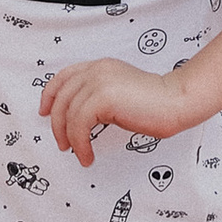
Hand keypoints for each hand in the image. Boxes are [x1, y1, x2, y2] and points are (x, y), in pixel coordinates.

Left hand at [42, 58, 181, 165]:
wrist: (176, 101)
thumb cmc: (156, 104)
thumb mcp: (121, 95)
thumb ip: (100, 97)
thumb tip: (81, 118)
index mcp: (101, 67)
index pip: (64, 76)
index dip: (50, 95)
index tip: (45, 112)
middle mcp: (97, 70)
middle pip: (61, 97)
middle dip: (57, 124)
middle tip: (63, 144)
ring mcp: (98, 81)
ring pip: (67, 113)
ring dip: (69, 138)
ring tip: (79, 153)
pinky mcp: (102, 97)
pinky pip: (78, 124)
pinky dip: (80, 144)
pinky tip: (88, 155)